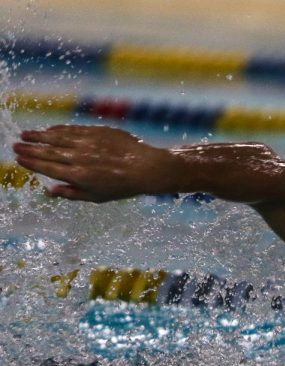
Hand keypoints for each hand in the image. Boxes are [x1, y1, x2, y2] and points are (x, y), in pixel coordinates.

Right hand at [13, 125, 174, 201]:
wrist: (147, 167)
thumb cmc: (123, 186)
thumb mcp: (98, 197)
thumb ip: (72, 193)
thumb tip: (50, 191)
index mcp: (79, 176)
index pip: (48, 168)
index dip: (32, 163)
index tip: (19, 160)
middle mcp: (80, 158)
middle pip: (48, 152)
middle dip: (30, 149)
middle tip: (15, 146)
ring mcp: (88, 143)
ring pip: (57, 138)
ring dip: (39, 136)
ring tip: (25, 135)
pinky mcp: (97, 132)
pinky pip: (73, 129)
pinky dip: (59, 130)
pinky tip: (49, 130)